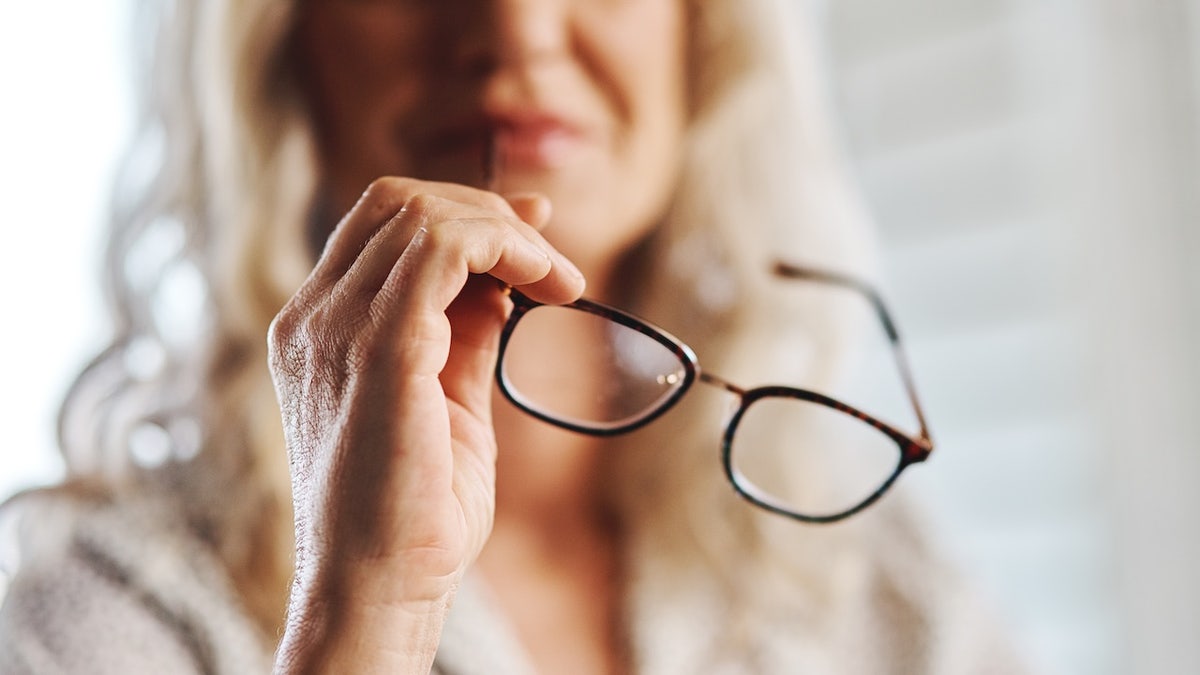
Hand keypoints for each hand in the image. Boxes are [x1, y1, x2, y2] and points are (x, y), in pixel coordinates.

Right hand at [267, 177, 582, 672]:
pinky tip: (546, 284)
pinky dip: (505, 248)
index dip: (462, 215)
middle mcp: (314, 318)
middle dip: (487, 213)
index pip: (381, 227)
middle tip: (550, 258)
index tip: (532, 232)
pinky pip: (443, 249)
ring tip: (560, 278)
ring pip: (421, 213)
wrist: (380, 588)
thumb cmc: (413, 513)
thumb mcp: (446, 402)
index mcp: (318, 329)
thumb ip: (463, 334)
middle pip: (398, 202)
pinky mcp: (380, 347)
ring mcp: (336, 327)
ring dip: (506, 232)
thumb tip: (500, 281)